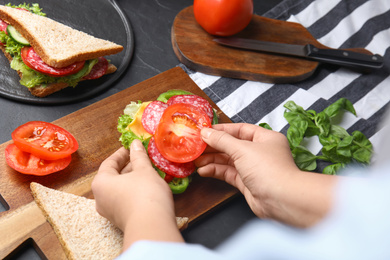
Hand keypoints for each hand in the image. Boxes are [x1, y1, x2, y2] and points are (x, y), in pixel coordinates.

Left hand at [92, 140, 182, 249]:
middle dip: (127, 166)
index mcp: (101, 183)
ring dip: (131, 179)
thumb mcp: (143, 170)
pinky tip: (147, 187)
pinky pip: (124, 200)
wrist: (152, 226)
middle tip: (140, 158)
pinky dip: (133, 191)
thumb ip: (138, 156)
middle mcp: (101, 198)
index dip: (121, 153)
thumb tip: (135, 144)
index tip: (130, 147)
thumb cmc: (145, 194)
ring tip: (146, 171)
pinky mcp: (121, 220)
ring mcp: (110, 212)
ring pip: (119, 189)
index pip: (109, 163)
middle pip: (113, 177)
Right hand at [195, 123, 336, 226]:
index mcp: (265, 138)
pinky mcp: (247, 183)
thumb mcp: (242, 149)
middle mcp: (260, 152)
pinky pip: (229, 173)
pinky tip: (203, 170)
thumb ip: (222, 140)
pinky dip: (216, 171)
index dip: (222, 130)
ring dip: (212, 160)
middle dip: (214, 146)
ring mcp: (253, 168)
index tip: (204, 131)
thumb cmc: (268, 169)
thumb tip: (205, 133)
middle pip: (232, 145)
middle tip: (196, 146)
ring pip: (229, 160)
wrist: (281, 199)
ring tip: (195, 160)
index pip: (240, 130)